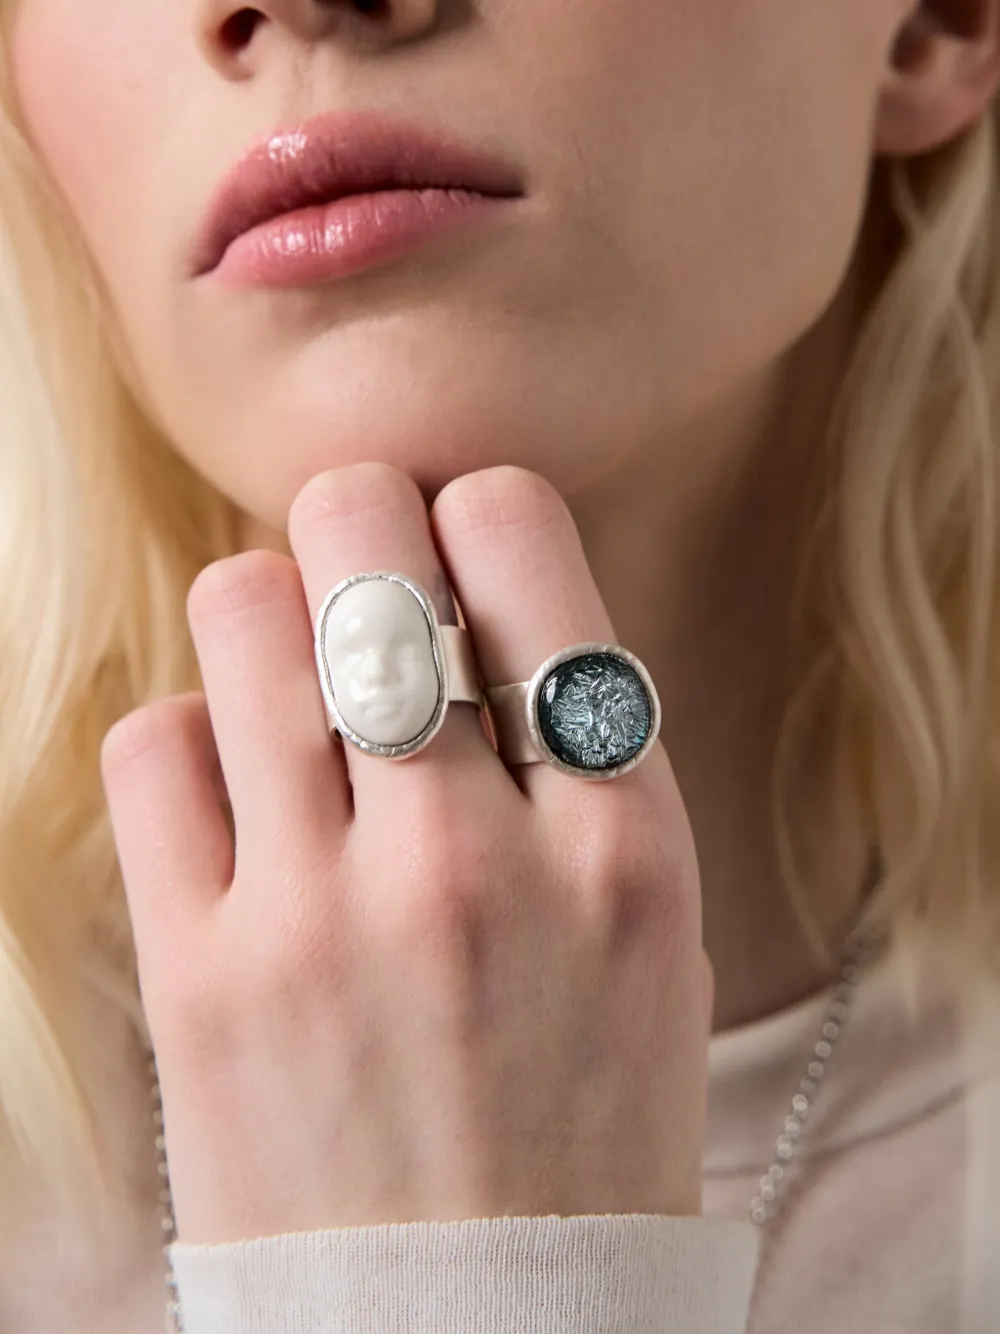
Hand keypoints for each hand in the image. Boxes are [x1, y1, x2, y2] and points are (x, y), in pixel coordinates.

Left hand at [100, 463, 712, 1245]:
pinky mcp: (202, 977)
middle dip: (358, 519)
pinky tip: (243, 791)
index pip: (518, 542)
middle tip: (365, 568)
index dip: (476, 513)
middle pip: (362, 542)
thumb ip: (579, 757)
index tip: (462, 548)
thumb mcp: (650, 929)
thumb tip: (471, 591)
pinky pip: (157, 745)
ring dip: (270, 611)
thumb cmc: (584, 1118)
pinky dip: (195, 735)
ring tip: (301, 676)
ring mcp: (321, 918)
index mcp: (617, 841)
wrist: (480, 1328)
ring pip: (243, 616)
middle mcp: (469, 860)